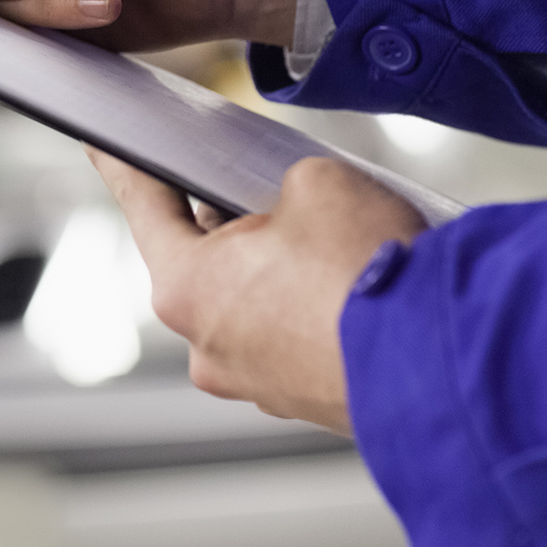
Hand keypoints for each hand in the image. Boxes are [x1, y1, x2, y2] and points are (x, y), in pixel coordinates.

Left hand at [87, 148, 426, 433]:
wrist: (446, 364)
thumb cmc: (370, 274)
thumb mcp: (316, 181)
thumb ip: (281, 185)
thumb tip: (293, 209)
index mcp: (186, 287)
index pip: (144, 206)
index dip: (124, 166)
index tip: (100, 146)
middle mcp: (208, 345)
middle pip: (203, 259)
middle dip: (232, 219)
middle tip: (267, 186)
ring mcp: (256, 382)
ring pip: (252, 301)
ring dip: (280, 268)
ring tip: (333, 238)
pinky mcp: (304, 400)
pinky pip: (293, 335)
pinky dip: (313, 307)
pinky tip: (351, 281)